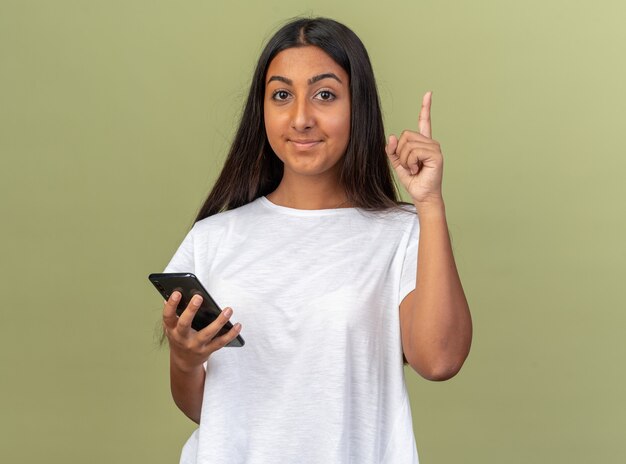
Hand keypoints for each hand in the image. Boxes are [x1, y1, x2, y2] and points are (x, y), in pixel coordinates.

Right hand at [162, 291, 241, 371]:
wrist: (184, 362)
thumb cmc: (179, 338)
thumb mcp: (172, 327)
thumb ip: (173, 313)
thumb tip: (170, 296)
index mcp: (172, 329)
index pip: (168, 316)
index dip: (171, 305)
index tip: (177, 293)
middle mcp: (182, 338)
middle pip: (184, 324)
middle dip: (190, 310)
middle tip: (198, 297)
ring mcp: (195, 345)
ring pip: (207, 333)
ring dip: (219, 321)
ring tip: (228, 310)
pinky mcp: (207, 350)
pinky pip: (220, 342)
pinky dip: (230, 334)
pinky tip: (238, 325)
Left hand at [385, 91, 443, 206]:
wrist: (422, 195)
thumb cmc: (413, 180)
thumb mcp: (397, 163)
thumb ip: (393, 150)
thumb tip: (392, 136)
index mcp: (422, 143)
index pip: (424, 122)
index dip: (425, 108)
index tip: (428, 93)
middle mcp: (430, 142)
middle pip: (405, 135)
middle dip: (401, 152)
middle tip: (410, 166)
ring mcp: (434, 147)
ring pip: (408, 144)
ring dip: (406, 160)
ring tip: (414, 169)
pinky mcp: (436, 154)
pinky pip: (414, 152)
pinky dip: (410, 163)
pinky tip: (418, 169)